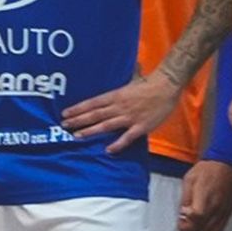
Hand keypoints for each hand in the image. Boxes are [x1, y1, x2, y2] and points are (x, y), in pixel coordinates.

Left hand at [62, 69, 180, 153]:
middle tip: (64, 126)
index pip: (92, 103)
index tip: (65, 113)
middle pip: (95, 114)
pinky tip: (108, 150)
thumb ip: (119, 86)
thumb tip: (110, 80)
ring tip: (77, 136)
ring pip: (106, 125)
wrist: (167, 86)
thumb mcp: (129, 81)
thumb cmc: (148, 83)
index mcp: (115, 95)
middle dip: (78, 121)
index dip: (78, 109)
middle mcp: (119, 106)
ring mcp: (129, 117)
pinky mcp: (141, 126)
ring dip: (90, 131)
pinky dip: (117, 144)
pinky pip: (127, 137)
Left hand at [179, 159, 231, 230]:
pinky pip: (221, 227)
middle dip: (191, 228)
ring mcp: (223, 210)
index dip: (185, 222)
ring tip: (195, 223)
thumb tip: (183, 211)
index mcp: (204, 199)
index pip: (195, 219)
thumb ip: (185, 198)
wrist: (225, 164)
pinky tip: (206, 223)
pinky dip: (212, 229)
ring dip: (201, 230)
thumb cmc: (209, 169)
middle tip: (185, 222)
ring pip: (211, 230)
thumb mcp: (189, 180)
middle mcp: (215, 207)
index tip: (181, 219)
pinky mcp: (228, 211)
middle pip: (202, 227)